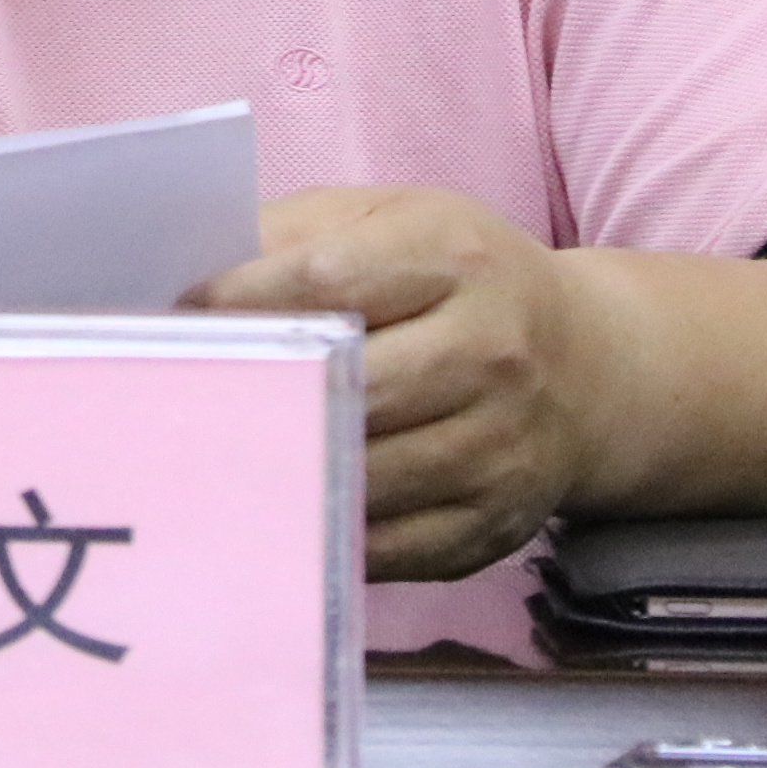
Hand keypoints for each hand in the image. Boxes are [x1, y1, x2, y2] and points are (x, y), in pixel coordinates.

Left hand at [186, 186, 596, 581]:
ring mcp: (498, 447)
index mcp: (455, 257)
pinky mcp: (493, 524)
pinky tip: (277, 507)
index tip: (180, 319)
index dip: (239, 304)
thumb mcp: (389, 220)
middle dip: (253, 395)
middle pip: (345, 389)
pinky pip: (384, 547)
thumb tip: (186, 279)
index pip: (326, 283)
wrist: (588, 368)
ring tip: (210, 458)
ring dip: (279, 471)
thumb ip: (292, 234)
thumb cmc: (457, 282)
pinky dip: (322, 532)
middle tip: (177, 399)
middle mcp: (490, 351)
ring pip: (361, 475)